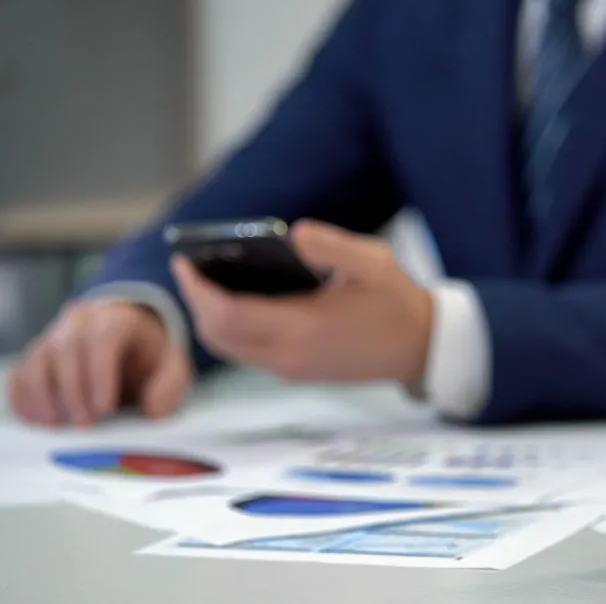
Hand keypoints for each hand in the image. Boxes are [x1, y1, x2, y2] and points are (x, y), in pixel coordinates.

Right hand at [5, 302, 192, 426]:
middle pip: (65, 350)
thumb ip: (169, 386)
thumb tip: (153, 411)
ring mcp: (51, 338)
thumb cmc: (148, 357)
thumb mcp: (172, 367)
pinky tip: (35, 422)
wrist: (127, 342)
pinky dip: (21, 399)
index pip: (102, 340)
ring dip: (41, 396)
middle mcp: (78, 323)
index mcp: (115, 319)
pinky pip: (18, 376)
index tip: (105, 408)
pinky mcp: (35, 359)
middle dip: (73, 391)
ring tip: (56, 426)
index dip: (100, 374)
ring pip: (35, 361)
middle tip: (85, 425)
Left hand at [171, 219, 433, 385]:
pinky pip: (246, 351)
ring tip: (206, 281)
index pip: (228, 314)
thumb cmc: (397, 301)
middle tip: (190, 268)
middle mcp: (289, 356)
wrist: (421, 348)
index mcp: (303, 328)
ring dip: (210, 316)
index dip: (198, 289)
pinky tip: (237, 298)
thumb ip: (332, 245)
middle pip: (217, 335)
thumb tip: (293, 234)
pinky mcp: (295, 371)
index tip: (184, 261)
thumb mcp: (374, 262)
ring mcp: (290, 368)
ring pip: (228, 347)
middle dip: (195, 302)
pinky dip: (230, 327)